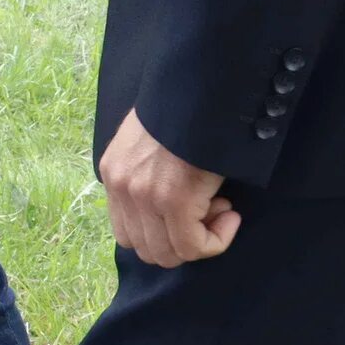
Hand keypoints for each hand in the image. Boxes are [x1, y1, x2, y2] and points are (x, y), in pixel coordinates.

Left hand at [98, 108, 240, 267]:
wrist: (201, 91)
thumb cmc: (185, 112)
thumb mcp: (149, 141)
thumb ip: (147, 174)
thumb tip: (168, 209)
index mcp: (113, 173)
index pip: (128, 233)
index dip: (163, 233)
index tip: (190, 209)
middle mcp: (120, 188)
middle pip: (147, 249)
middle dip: (182, 239)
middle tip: (209, 209)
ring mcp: (143, 196)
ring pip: (170, 253)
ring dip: (201, 238)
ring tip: (220, 206)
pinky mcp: (172, 200)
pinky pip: (194, 246)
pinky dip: (218, 238)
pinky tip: (231, 213)